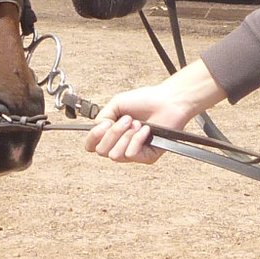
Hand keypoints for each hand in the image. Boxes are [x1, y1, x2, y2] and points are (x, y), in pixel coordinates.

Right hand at [83, 60, 224, 164]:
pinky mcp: (146, 158)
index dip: (94, 136)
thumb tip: (96, 129)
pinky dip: (137, 139)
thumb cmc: (146, 101)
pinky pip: (131, 154)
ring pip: (115, 155)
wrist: (168, 102)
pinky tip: (146, 130)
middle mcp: (121, 144)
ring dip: (125, 136)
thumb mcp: (116, 104)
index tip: (105, 123)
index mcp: (112, 133)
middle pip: (102, 151)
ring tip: (137, 124)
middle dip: (113, 133)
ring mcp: (133, 152)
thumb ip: (101, 117)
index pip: (92, 145)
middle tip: (127, 120)